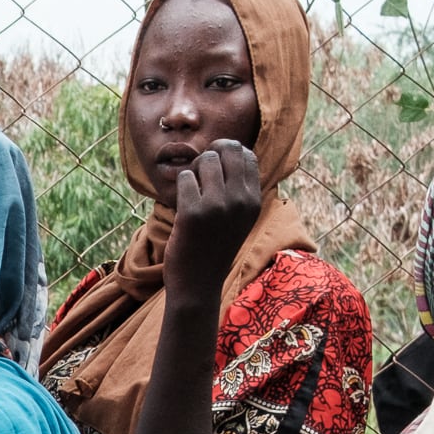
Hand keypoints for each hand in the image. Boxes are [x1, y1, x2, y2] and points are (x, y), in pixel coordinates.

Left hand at [164, 141, 264, 304]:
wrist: (198, 284)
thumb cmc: (214, 247)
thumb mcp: (239, 218)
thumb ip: (240, 188)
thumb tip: (229, 149)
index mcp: (254, 200)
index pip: (248, 155)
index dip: (228, 154)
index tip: (216, 169)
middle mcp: (240, 200)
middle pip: (227, 150)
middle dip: (210, 156)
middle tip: (200, 176)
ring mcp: (217, 206)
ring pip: (205, 160)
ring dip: (193, 171)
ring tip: (191, 193)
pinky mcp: (193, 212)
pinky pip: (184, 177)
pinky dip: (180, 188)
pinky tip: (182, 206)